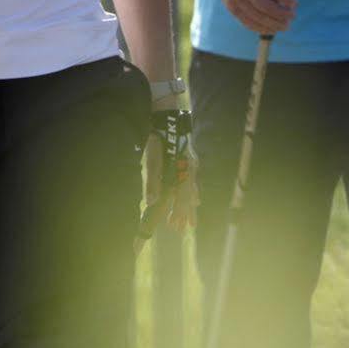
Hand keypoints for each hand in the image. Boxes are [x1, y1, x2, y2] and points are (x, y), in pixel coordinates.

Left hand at [141, 104, 197, 237]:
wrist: (169, 118)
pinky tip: (196, 197)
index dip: (177, 214)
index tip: (174, 226)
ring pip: (192, 190)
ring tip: (193, 219)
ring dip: (190, 205)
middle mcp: (190, 172)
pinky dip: (194, 191)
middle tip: (183, 228)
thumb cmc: (159, 140)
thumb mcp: (152, 160)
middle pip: (188, 197)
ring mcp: (191, 166)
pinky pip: (193, 181)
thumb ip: (152, 181)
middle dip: (185, 213)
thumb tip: (152, 201)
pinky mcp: (190, 160)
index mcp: (181, 174)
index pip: (180, 199)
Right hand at [216, 0, 309, 34]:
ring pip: (256, 16)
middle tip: (292, 17)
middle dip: (280, 14)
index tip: (295, 4)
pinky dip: (261, 28)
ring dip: (273, 24)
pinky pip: (247, 21)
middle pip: (264, 4)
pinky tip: (272, 29)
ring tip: (285, 26)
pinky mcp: (231, 7)